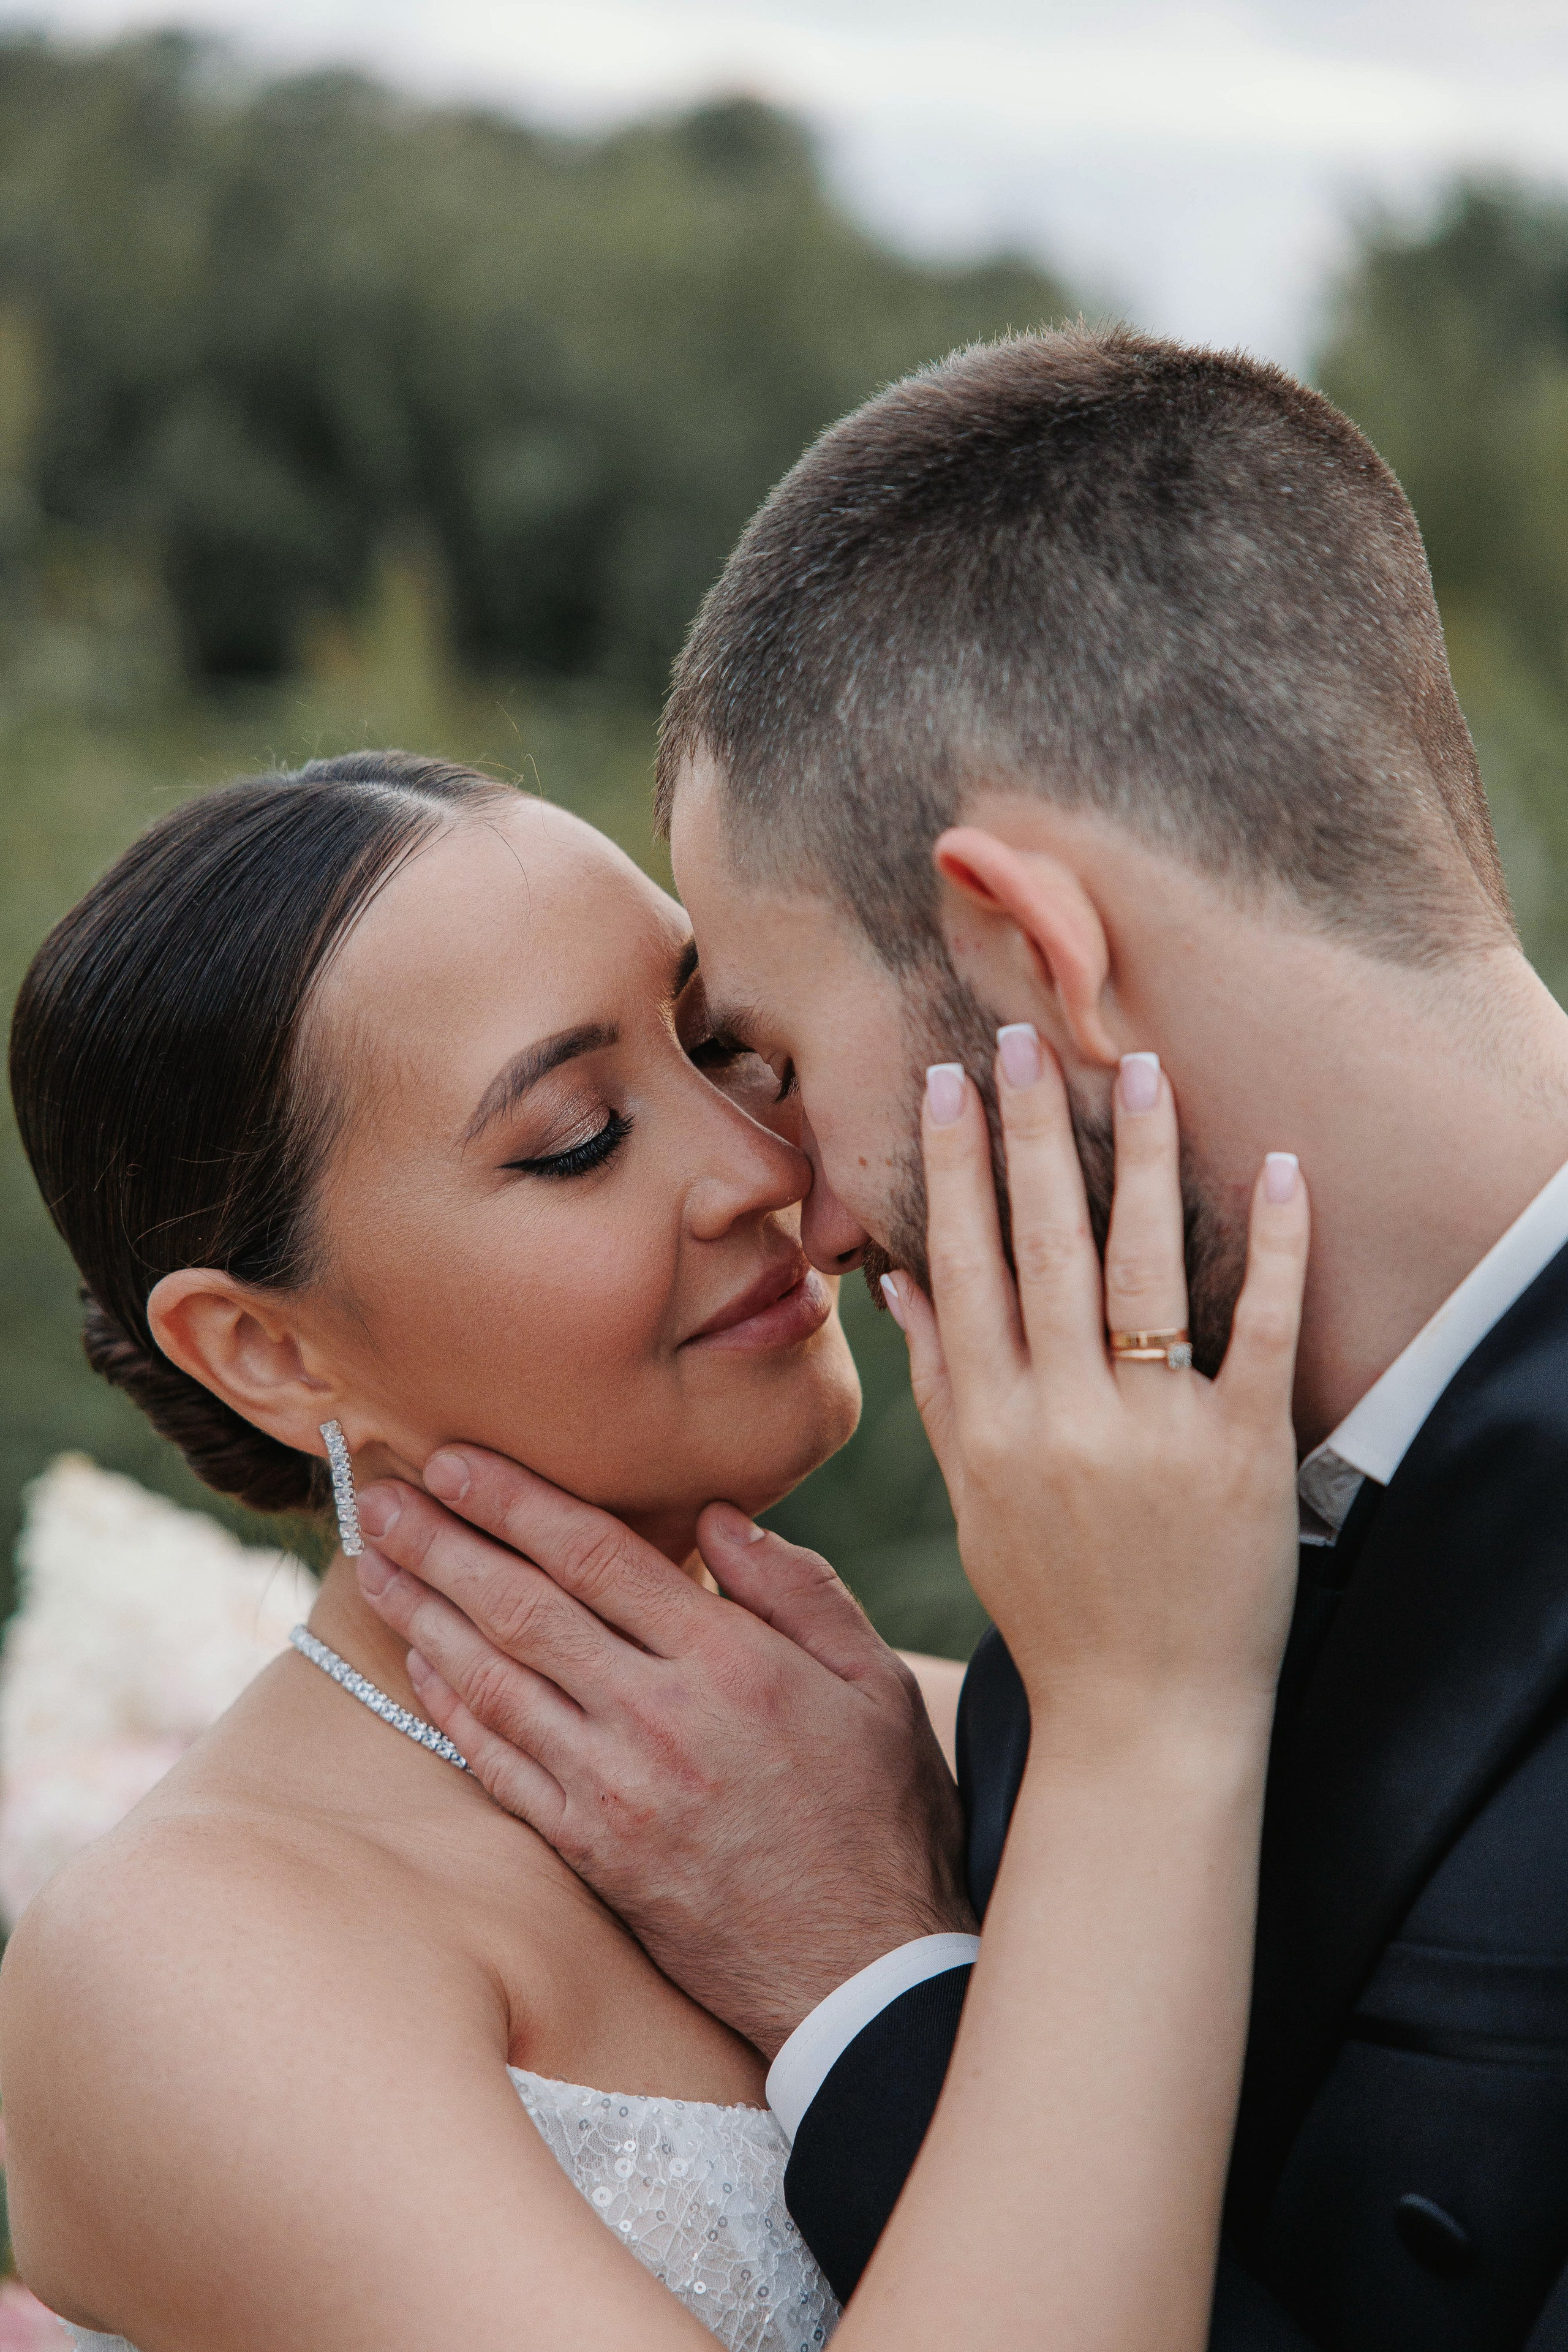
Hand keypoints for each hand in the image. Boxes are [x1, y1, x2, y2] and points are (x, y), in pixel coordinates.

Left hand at [352, 1460, 972, 2056]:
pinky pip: (502, 1767)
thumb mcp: (876, 1683)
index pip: (597, 1555)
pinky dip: (451, 1710)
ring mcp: (615, 1791)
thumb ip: (799, 1590)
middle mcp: (658, 1718)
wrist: (863, 1972)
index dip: (516, 1501)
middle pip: (524, 1608)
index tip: (456, 1459)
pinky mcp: (592, 1853)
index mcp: (729, 1661)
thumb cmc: (881, 1815)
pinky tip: (415, 1664)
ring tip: (372, 1562)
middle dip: (443, 1542)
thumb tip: (719, 1517)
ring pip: (495, 1681)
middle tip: (375, 1495)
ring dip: (422, 1615)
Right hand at [890, 1037, 1308, 1745]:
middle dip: (1031, 1134)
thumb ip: (939, 1387)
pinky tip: (1281, 1169)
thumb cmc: (1052, 1606)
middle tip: (1023, 1039)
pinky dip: (1273, 1249)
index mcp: (991, 1427)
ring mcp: (1156, 1435)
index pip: (964, 1268)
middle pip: (1043, 1249)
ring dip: (1140, 1160)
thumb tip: (897, 1281)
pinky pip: (1257, 1331)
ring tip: (1138, 1067)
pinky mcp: (1244, 1454)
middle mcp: (1063, 1420)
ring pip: (1140, 1269)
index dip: (953, 1169)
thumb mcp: (973, 1501)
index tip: (947, 1083)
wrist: (1144, 1720)